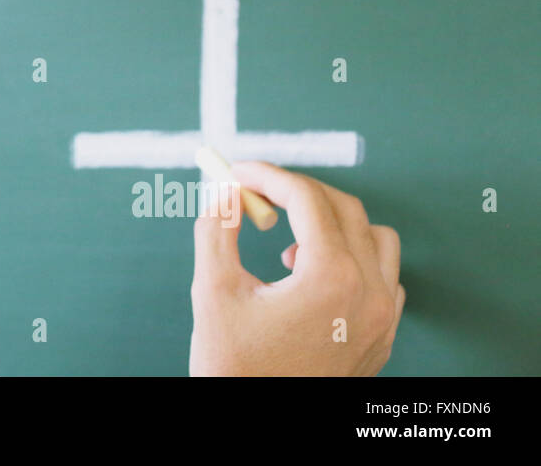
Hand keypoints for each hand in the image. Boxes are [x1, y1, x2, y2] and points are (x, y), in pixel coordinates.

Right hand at [189, 160, 404, 374]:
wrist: (260, 426)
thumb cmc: (234, 366)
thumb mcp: (212, 290)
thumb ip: (218, 228)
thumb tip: (223, 190)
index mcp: (330, 277)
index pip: (307, 198)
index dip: (267, 175)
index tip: (237, 172)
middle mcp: (367, 293)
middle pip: (344, 209)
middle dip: (297, 192)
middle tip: (255, 195)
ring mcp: (381, 318)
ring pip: (377, 239)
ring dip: (333, 226)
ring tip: (288, 247)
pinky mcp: (381, 337)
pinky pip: (384, 278)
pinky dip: (353, 260)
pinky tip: (312, 276)